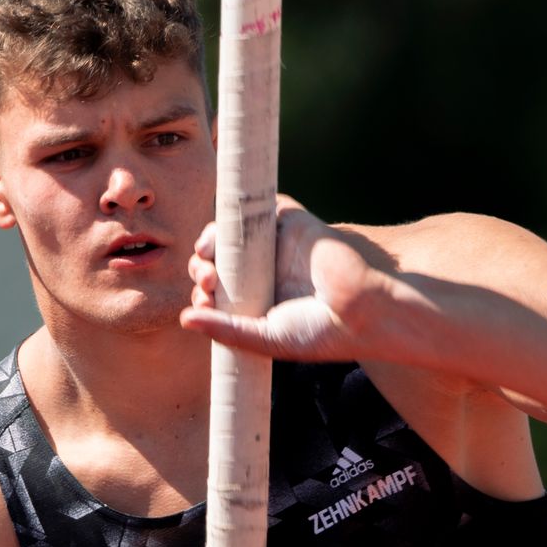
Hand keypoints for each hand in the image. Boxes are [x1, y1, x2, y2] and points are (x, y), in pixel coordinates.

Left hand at [179, 194, 395, 360]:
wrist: (363, 311)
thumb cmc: (322, 334)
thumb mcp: (266, 339)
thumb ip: (226, 329)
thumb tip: (183, 319)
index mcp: (261, 299)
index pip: (220, 289)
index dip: (202, 293)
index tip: (202, 303)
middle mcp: (266, 271)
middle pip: (219, 259)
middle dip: (201, 269)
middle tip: (205, 283)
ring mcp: (278, 245)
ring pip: (231, 233)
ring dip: (210, 243)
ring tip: (208, 263)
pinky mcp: (292, 223)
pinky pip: (258, 207)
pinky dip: (235, 213)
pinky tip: (222, 236)